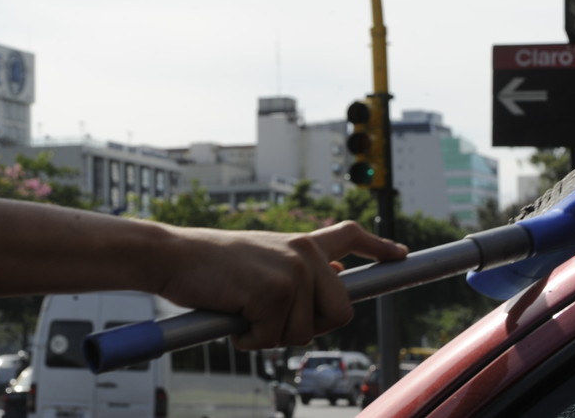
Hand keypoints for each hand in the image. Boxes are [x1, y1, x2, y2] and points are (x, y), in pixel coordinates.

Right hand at [157, 221, 407, 349]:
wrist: (173, 256)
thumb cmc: (209, 265)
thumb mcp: (263, 259)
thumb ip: (299, 268)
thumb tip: (338, 277)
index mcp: (301, 243)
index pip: (351, 237)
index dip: (379, 247)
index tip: (401, 255)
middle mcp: (304, 253)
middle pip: (340, 313)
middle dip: (309, 328)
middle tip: (272, 320)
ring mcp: (292, 271)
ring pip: (304, 334)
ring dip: (270, 335)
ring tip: (243, 311)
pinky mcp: (275, 291)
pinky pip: (274, 338)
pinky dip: (249, 339)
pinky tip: (232, 316)